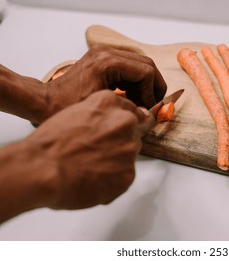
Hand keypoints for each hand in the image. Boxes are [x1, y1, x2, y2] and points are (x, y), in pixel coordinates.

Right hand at [0, 91, 146, 218]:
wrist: (42, 169)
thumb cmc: (50, 144)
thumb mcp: (74, 113)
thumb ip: (98, 116)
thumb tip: (107, 124)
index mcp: (110, 103)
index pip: (129, 110)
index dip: (118, 124)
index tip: (114, 131)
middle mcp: (125, 122)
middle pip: (131, 134)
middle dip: (117, 143)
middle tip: (95, 153)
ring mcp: (129, 148)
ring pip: (127, 156)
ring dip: (114, 162)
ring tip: (89, 168)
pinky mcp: (129, 173)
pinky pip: (124, 177)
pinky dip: (112, 181)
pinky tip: (92, 180)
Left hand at [42, 44, 166, 121]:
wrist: (47, 100)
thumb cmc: (68, 106)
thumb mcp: (103, 107)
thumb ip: (130, 107)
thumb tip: (149, 112)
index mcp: (108, 63)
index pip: (146, 71)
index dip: (152, 91)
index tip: (149, 107)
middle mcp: (107, 52)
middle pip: (146, 63)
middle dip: (153, 84)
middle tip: (151, 103)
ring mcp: (105, 52)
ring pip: (140, 62)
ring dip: (145, 82)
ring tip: (139, 100)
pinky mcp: (103, 57)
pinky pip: (129, 64)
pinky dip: (135, 79)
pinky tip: (130, 94)